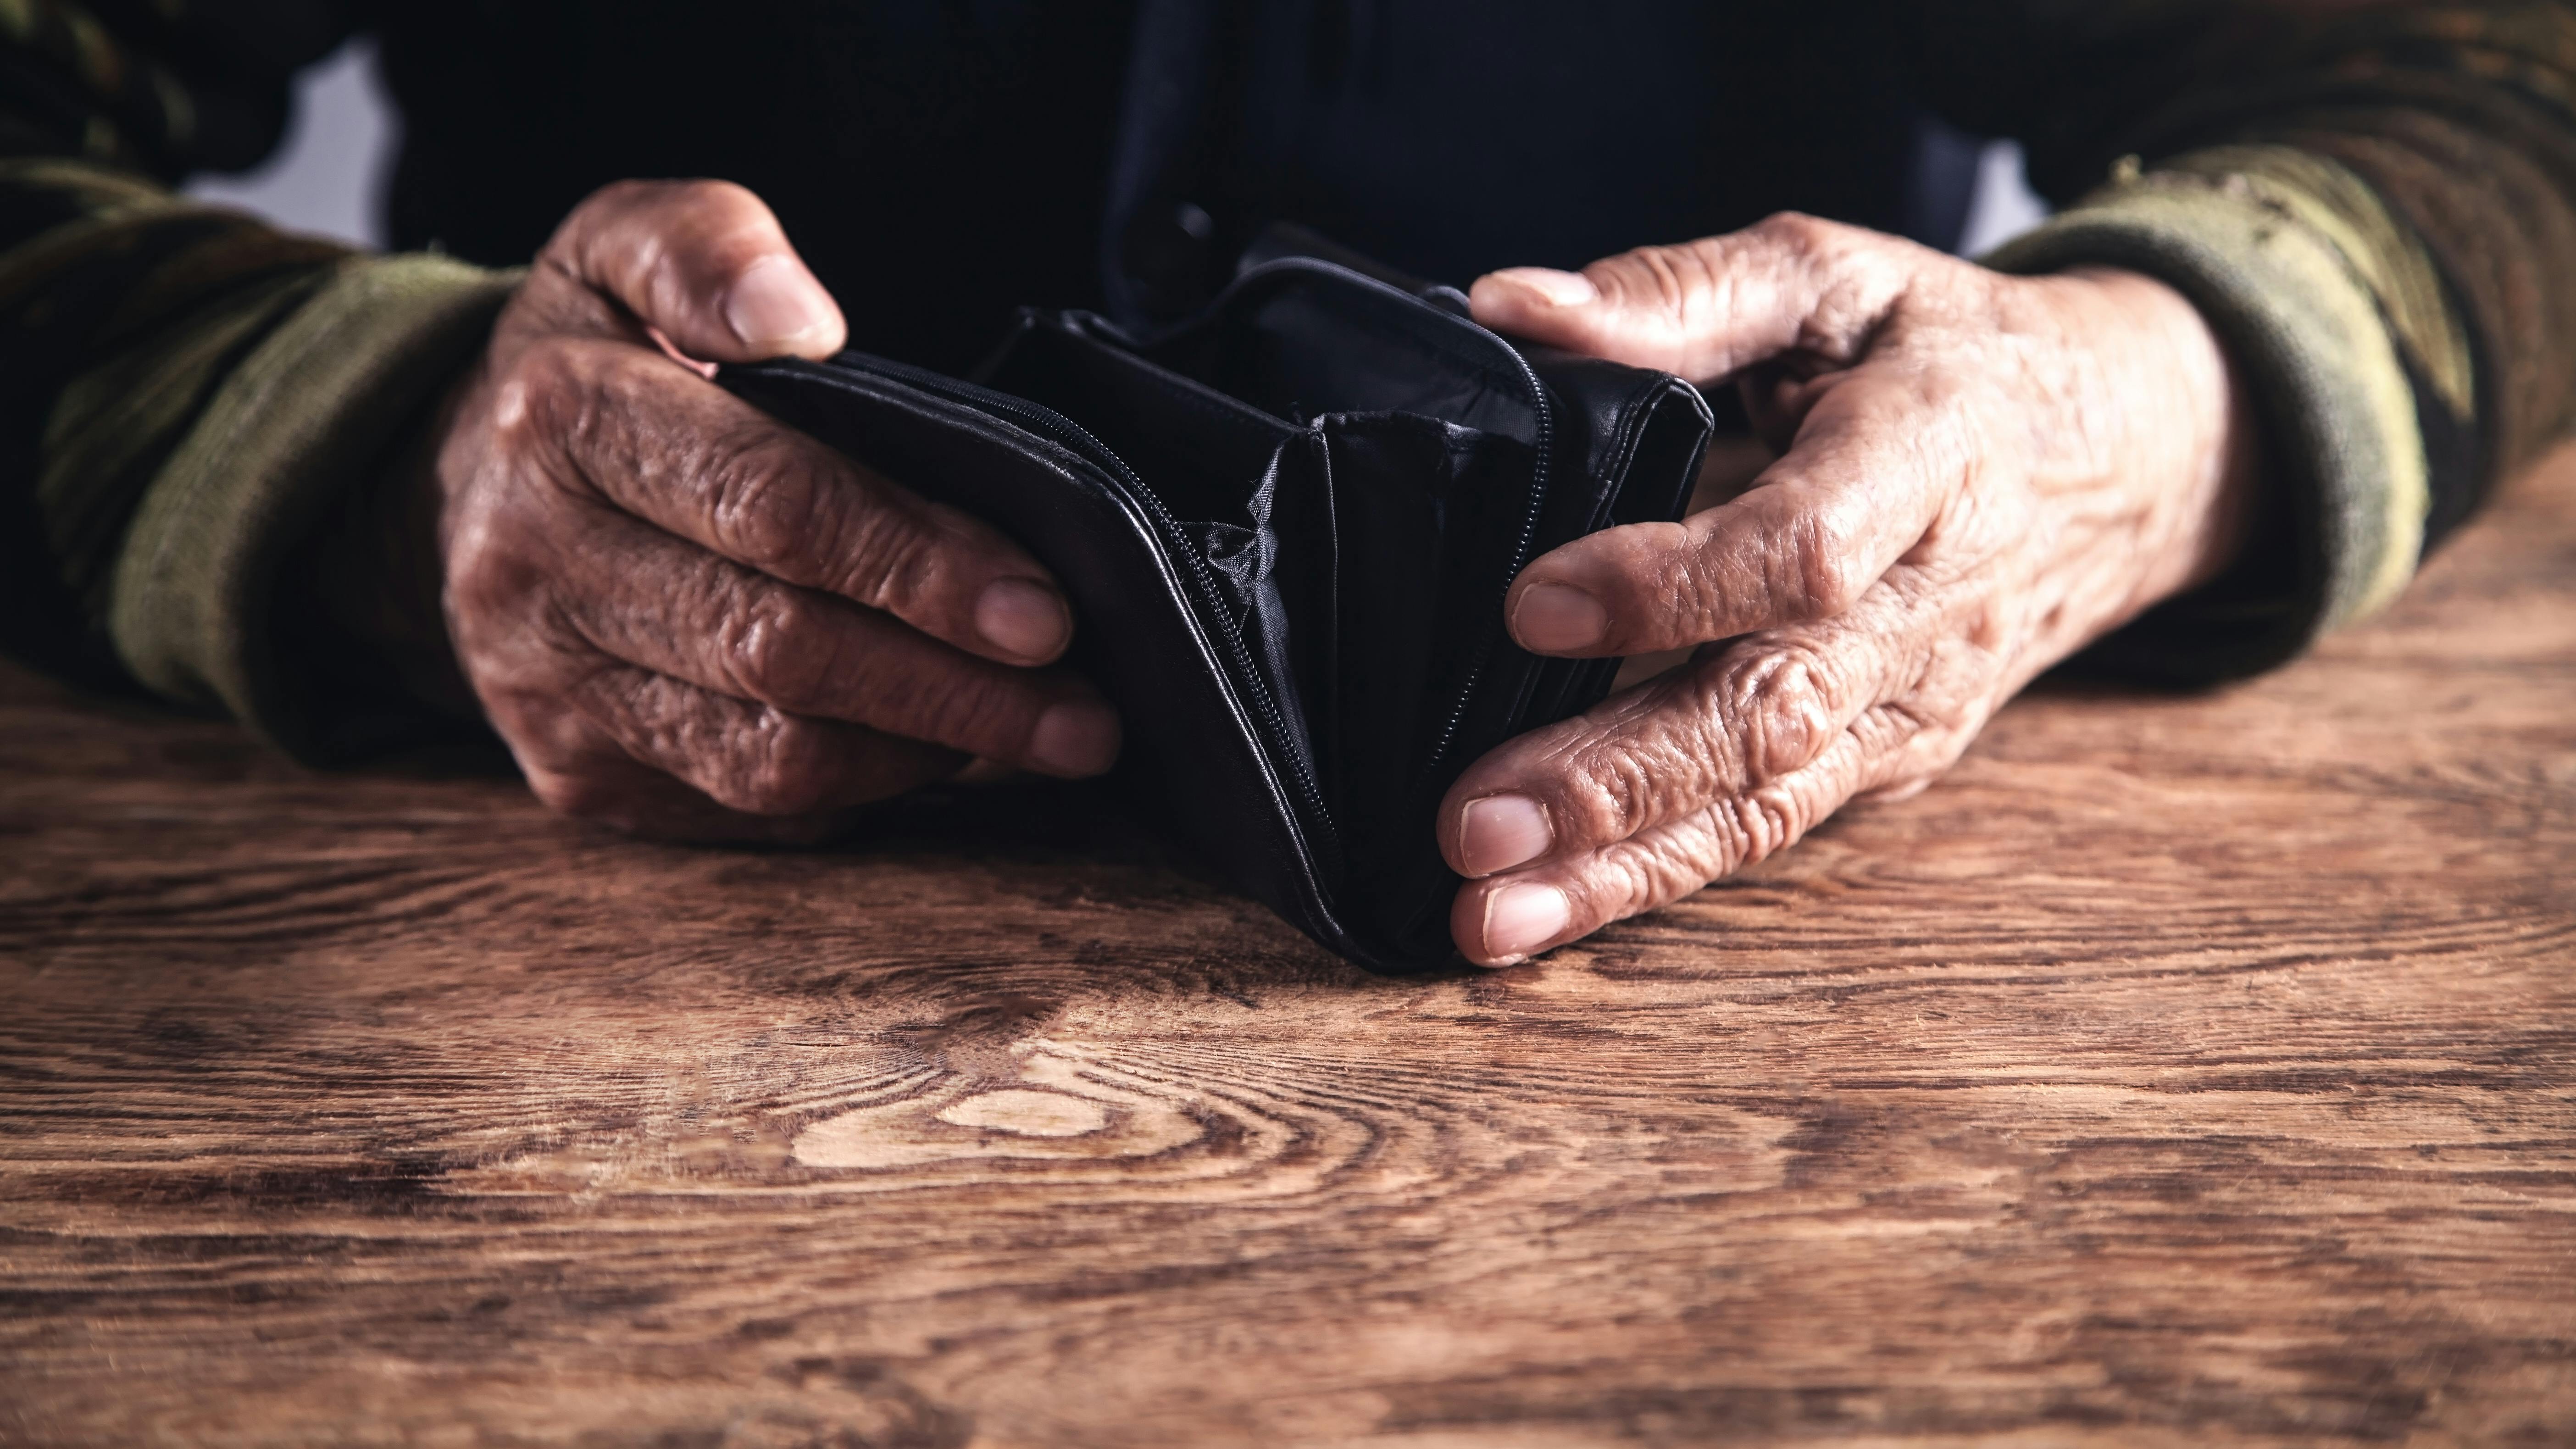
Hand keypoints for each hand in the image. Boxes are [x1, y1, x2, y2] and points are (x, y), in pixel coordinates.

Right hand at [404, 181, 1119, 838]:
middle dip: (954, 688)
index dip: (916, 563)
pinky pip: (747, 810)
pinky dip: (862, 790)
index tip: (1040, 607)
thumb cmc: (587, 363)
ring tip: (1043, 735)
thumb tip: (797, 315)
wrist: (449, 483)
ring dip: (925, 752)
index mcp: (564, 423)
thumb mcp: (621, 249)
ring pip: (769, 756)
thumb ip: (709, 248)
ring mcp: (551, 689)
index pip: (772, 507)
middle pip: (781, 649)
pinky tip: (941, 754)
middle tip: (1083, 709)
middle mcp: (539, 568)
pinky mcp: (577, 774)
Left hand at [1441, 214, 2255, 963]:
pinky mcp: (1893, 761)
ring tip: (1487, 915)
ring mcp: (1914, 702)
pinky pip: (1769, 829)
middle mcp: (1928, 606)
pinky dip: (1654, 881)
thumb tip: (1511, 305)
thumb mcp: (1833, 275)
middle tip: (1474, 822)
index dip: (1670, 583)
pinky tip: (1544, 913)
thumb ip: (1678, 292)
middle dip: (1618, 778)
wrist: (2128, 453)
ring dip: (1620, 870)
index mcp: (1923, 461)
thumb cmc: (1947, 350)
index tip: (1532, 602)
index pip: (1802, 549)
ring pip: (1765, 803)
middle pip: (1771, 711)